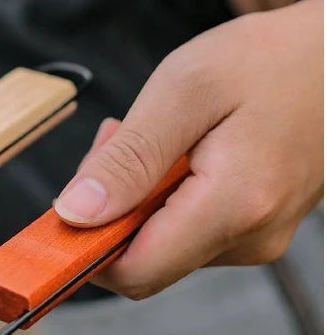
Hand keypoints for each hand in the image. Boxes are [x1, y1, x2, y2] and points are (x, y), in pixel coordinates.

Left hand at [53, 0, 323, 299]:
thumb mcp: (186, 89)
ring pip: (161, 246)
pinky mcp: (251, 231)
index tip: (63, 217)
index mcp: (233, 207)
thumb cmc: (271, 61)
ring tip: (157, 140)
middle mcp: (247, 238)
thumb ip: (128, 159)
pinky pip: (186, 232)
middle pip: (142, 261)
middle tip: (117, 144)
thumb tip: (76, 214)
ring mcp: (253, 240)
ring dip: (137, 200)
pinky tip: (177, 155)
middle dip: (112, 213)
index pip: (134, 273)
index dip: (87, 253)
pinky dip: (164, 199)